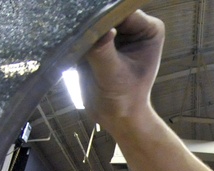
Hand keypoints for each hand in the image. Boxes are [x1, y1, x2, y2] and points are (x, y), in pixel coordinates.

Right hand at [81, 11, 164, 131]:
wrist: (115, 117)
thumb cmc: (124, 100)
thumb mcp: (113, 76)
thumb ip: (104, 52)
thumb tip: (100, 30)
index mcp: (149, 29)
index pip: (122, 10)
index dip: (104, 16)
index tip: (87, 26)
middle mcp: (133, 25)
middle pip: (106, 10)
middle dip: (90, 20)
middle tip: (75, 30)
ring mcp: (115, 30)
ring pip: (92, 17)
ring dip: (79, 26)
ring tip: (69, 38)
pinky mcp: (98, 38)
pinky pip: (82, 28)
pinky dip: (73, 33)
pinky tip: (65, 41)